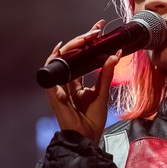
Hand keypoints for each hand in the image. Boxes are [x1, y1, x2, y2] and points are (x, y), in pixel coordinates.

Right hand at [45, 20, 120, 143]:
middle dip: (81, 40)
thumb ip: (106, 74)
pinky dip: (53, 62)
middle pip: (70, 57)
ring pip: (60, 61)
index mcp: (75, 84)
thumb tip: (115, 53)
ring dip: (71, 47)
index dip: (87, 44)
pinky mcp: (54, 94)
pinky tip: (59, 50)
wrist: (87, 137)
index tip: (98, 30)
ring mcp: (59, 88)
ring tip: (84, 38)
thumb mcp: (102, 93)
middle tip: (95, 30)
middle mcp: (66, 83)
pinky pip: (51, 74)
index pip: (79, 58)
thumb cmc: (93, 120)